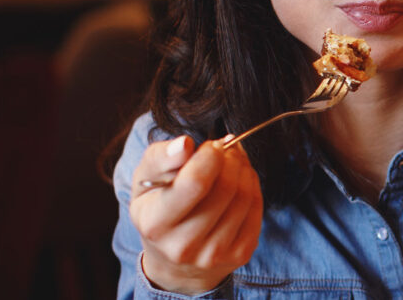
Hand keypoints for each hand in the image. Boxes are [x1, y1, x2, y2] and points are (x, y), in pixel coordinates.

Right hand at [129, 135, 262, 293]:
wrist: (173, 258)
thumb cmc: (158, 207)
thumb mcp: (145, 180)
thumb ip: (161, 157)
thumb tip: (184, 144)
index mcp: (155, 223)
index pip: (195, 183)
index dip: (210, 156)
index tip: (211, 146)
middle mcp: (183, 245)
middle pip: (225, 187)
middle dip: (231, 158)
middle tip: (226, 148)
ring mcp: (213, 254)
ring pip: (244, 196)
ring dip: (244, 169)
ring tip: (233, 162)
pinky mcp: (239, 255)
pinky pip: (256, 209)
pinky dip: (253, 186)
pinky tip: (241, 180)